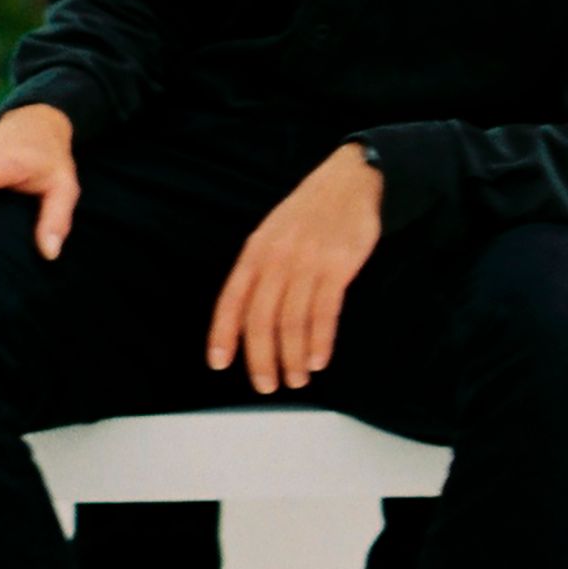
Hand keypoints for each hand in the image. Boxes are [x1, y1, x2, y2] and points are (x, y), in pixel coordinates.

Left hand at [208, 142, 388, 393]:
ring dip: (292, 357)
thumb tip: (247, 317)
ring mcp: (307, 262)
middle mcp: (276, 258)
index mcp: (255, 251)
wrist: (349, 182)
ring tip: (296, 380)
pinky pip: (324, 311)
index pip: (231, 299)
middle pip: (260, 318)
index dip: (223, 333)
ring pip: (292, 320)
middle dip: (261, 358)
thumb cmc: (307, 214)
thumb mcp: (272, 234)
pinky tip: (318, 361)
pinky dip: (320, 341)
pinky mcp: (338, 266)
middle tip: (266, 386)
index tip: (218, 364)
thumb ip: (260, 271)